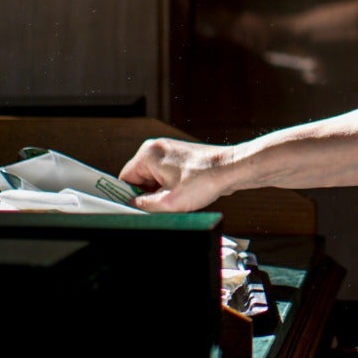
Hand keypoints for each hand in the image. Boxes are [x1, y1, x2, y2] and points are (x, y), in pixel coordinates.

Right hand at [119, 138, 234, 212]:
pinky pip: (166, 177)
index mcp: (147, 154)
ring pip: (154, 180)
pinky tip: (184, 194)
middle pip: (139, 179)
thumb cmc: (205, 180)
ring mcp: (169, 151)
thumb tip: (131, 207)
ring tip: (177, 199)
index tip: (136, 209)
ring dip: (161, 193)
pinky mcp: (180, 157)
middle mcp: (156, 148)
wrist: (232, 170)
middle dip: (149, 195)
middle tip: (163, 205)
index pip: (124, 179)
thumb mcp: (169, 202)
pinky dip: (171, 188)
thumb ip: (144, 206)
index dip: (129, 197)